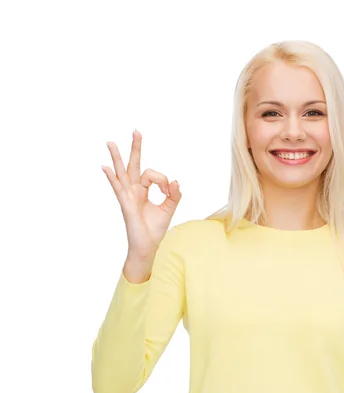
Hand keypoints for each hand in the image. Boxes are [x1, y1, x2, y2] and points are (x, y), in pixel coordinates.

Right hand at [101, 129, 181, 258]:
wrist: (147, 246)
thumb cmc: (154, 229)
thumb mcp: (169, 209)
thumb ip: (174, 194)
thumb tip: (175, 181)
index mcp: (142, 191)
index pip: (152, 175)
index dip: (163, 180)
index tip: (169, 190)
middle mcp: (133, 191)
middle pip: (133, 165)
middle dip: (136, 148)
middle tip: (136, 131)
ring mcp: (127, 197)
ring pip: (122, 173)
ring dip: (116, 157)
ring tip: (111, 142)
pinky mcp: (126, 204)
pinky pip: (118, 188)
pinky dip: (112, 178)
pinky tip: (105, 168)